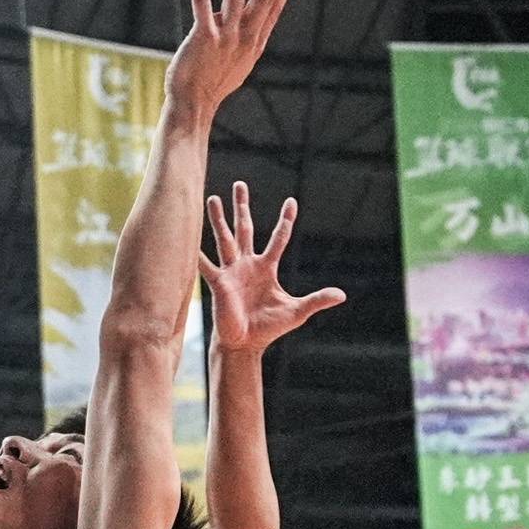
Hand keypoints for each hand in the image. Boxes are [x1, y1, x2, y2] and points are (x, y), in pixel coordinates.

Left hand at [162, 0, 303, 124]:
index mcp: (253, 44)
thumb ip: (239, 39)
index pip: (273, 10)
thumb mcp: (237, 64)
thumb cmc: (212, 86)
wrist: (194, 106)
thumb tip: (234, 19)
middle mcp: (244, 38)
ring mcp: (225, 37)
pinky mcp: (204, 37)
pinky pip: (202, 2)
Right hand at [195, 184, 344, 357]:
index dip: (285, 220)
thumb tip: (342, 295)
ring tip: (211, 197)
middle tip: (239, 184)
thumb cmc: (269, 328)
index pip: (278, 238)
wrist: (245, 344)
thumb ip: (317, 300)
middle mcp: (247, 264)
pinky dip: (196, 254)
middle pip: (244, 228)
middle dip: (241, 206)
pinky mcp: (219, 283)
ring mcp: (231, 271)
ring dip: (218, 218)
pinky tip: (187, 240)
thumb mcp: (297, 311)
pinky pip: (206, 265)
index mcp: (266, 267)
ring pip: (224, 238)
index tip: (291, 202)